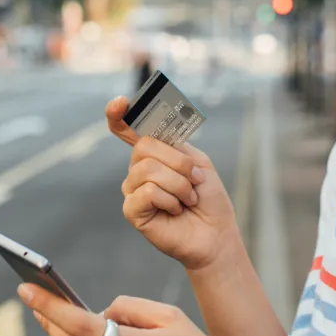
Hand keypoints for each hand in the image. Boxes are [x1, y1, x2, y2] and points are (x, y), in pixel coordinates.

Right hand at [105, 96, 240, 270]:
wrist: (216, 232)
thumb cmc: (208, 199)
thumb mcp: (198, 162)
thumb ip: (174, 146)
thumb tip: (151, 137)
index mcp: (154, 154)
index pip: (127, 129)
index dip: (119, 115)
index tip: (121, 103)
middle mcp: (139, 169)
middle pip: (144, 147)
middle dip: (178, 163)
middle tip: (194, 180)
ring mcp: (133, 190)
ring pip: (148, 170)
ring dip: (179, 185)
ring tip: (188, 199)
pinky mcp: (132, 211)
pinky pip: (146, 192)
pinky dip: (169, 200)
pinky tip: (175, 211)